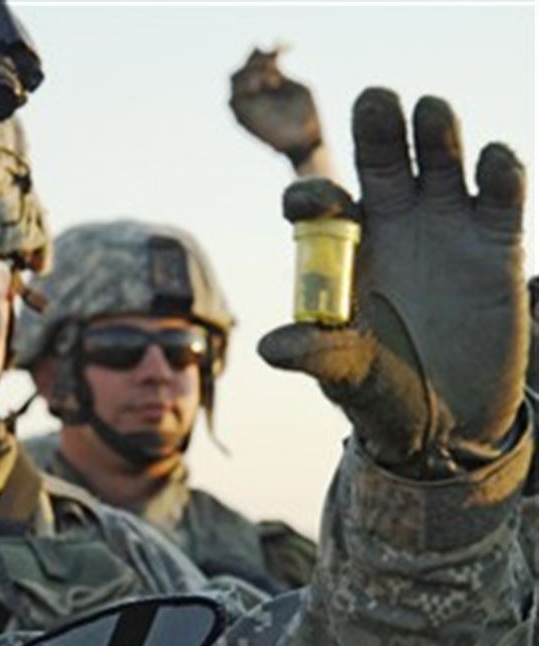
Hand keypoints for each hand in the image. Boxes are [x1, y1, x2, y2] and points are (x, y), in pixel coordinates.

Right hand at [229, 47, 321, 167]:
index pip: (253, 61)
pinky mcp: (244, 119)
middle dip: (257, 60)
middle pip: (241, 68)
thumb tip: (269, 48)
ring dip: (251, 72)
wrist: (307, 139)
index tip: (283, 46)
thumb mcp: (296, 86)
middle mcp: (253, 94)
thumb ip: (279, 71)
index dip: (263, 51)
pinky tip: (267, 84)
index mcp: (265, 84)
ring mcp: (247, 106)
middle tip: (274, 63)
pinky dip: (247, 87)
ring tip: (272, 77)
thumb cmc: (306, 115)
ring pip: (233, 79)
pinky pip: (233, 100)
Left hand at [259, 88, 527, 475]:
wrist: (447, 421)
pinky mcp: (495, 241)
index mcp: (341, 250)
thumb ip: (316, 354)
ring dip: (436, 130)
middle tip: (375, 100)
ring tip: (430, 111)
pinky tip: (495, 167)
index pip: (321, 203)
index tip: (316, 204)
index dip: (314, 195)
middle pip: (381, 159)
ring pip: (440, 159)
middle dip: (376, 128)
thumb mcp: (345, 375)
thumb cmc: (379, 390)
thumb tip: (270, 348)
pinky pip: (500, 193)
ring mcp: (443, 226)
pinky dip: (501, 172)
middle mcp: (390, 224)